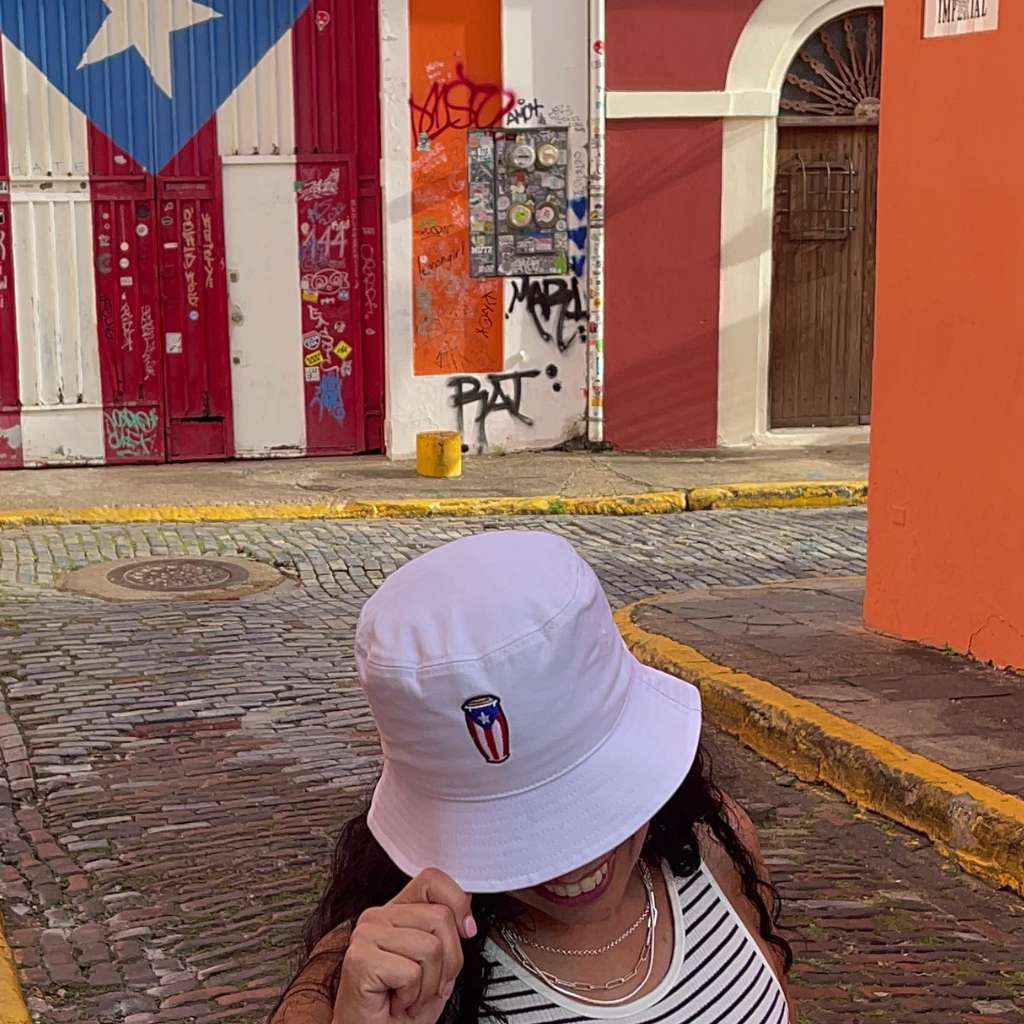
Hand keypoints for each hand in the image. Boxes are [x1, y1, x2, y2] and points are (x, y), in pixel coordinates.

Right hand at [333, 868, 475, 1023]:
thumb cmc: (399, 1011)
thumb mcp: (435, 966)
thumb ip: (446, 933)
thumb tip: (466, 910)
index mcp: (395, 912)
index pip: (432, 880)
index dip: (458, 902)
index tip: (466, 930)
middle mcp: (377, 917)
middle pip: (440, 917)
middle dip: (448, 962)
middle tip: (427, 984)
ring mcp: (366, 935)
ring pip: (430, 946)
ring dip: (429, 984)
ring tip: (410, 995)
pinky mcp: (360, 959)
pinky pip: (412, 971)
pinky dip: (413, 996)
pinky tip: (396, 1001)